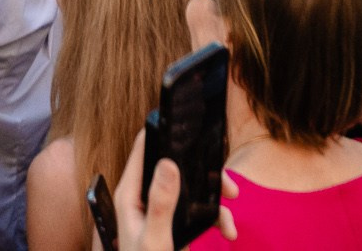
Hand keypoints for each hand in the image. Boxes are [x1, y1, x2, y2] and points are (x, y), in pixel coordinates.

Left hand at [113, 127, 236, 250]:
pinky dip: (214, 219)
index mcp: (131, 193)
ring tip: (230, 224)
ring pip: (191, 190)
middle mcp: (143, 196)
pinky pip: (196, 212)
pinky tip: (227, 232)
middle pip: (175, 168)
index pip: (144, 148)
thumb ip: (161, 202)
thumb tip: (169, 164)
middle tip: (231, 188)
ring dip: (215, 202)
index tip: (189, 123)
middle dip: (206, 176)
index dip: (164, 131)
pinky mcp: (171, 223)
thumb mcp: (154, 238)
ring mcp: (158, 209)